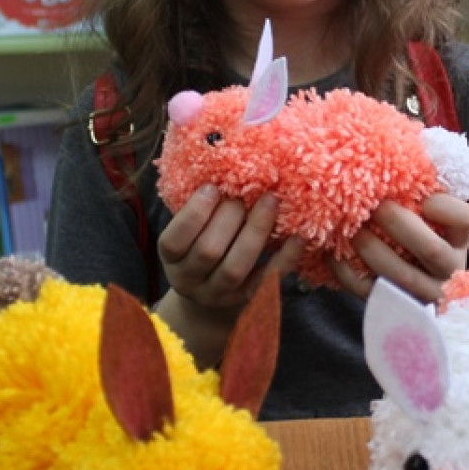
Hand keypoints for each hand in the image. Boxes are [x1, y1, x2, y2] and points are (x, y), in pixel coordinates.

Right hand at [158, 186, 301, 310]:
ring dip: (255, 231)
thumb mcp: (191, 233)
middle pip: (208, 251)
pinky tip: (297, 236)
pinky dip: (284, 257)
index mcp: (171, 259)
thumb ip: (200, 210)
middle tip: (245, 193)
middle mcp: (190, 281)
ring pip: (235, 267)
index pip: (173, 241)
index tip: (212, 188)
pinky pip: (268, 280)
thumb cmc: (201, 248)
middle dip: (229, 217)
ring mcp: (219, 294)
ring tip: (270, 201)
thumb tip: (225, 168)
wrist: (210, 299)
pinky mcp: (249, 300)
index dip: (194, 213)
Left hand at [328, 193, 468, 304]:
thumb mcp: (425, 209)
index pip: (465, 219)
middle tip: (375, 207)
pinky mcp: (395, 307)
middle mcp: (448, 268)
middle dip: (398, 225)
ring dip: (371, 249)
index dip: (444, 207)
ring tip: (351, 229)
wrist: (409, 276)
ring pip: (400, 276)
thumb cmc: (413, 227)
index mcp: (458, 237)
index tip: (422, 197)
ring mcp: (423, 292)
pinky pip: (371, 293)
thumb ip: (418, 182)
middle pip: (430, 249)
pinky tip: (332, 254)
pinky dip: (348, 273)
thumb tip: (400, 137)